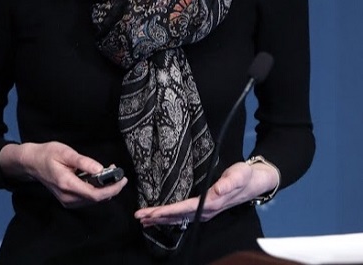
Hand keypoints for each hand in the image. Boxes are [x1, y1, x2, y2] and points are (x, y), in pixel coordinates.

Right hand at [0, 141, 126, 207]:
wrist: (32, 162)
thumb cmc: (47, 154)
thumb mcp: (66, 153)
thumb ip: (84, 162)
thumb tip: (101, 170)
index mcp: (67, 184)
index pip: (95, 194)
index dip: (112, 189)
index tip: (122, 180)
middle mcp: (68, 197)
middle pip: (96, 199)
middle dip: (110, 187)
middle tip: (116, 171)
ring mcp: (67, 201)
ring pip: (93, 200)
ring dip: (104, 188)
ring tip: (108, 172)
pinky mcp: (68, 200)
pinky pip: (87, 198)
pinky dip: (96, 190)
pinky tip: (96, 178)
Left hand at [134, 160, 278, 226]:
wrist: (255, 182)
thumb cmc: (244, 176)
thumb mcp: (238, 174)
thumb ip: (229, 182)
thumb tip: (218, 190)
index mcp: (211, 202)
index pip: (183, 208)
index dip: (167, 211)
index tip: (151, 212)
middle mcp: (205, 210)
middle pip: (177, 216)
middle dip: (157, 217)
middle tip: (139, 216)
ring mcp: (204, 211)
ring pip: (178, 218)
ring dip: (160, 219)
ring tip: (143, 219)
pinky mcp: (203, 209)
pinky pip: (183, 216)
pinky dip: (169, 217)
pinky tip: (159, 218)